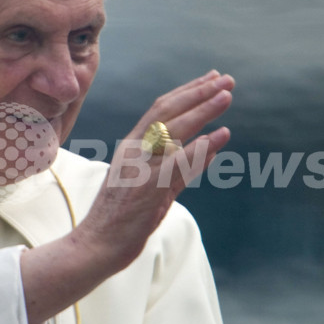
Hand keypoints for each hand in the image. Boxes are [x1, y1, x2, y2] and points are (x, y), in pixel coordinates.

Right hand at [79, 69, 234, 265]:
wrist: (96, 245)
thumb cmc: (123, 219)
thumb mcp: (156, 186)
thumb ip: (183, 167)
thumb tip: (213, 148)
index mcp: (132, 146)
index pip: (161, 109)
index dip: (188, 92)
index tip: (212, 79)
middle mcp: (134, 151)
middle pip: (168, 112)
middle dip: (199, 93)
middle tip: (226, 79)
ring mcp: (140, 168)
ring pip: (174, 131)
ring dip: (203, 111)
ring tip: (226, 96)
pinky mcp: (148, 189)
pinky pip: (178, 163)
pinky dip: (201, 147)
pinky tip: (221, 135)